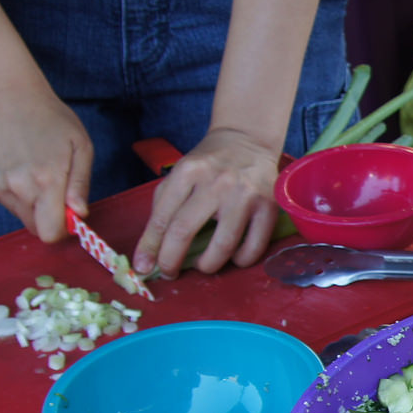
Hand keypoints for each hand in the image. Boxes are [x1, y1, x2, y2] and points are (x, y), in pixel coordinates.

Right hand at [0, 92, 92, 241]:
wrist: (9, 98)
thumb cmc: (52, 120)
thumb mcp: (80, 147)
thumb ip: (80, 185)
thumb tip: (79, 214)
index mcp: (46, 182)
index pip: (50, 233)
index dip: (62, 228)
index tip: (68, 214)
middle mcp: (17, 188)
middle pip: (35, 227)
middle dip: (48, 215)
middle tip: (53, 187)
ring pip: (21, 215)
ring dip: (32, 203)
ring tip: (35, 171)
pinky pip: (6, 201)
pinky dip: (15, 192)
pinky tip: (18, 166)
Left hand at [134, 127, 281, 277]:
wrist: (247, 140)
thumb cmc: (209, 164)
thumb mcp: (180, 173)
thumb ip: (164, 205)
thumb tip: (152, 250)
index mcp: (188, 172)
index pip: (162, 217)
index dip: (149, 247)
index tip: (143, 266)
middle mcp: (216, 182)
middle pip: (185, 231)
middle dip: (170, 260)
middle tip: (169, 272)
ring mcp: (245, 195)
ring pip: (222, 246)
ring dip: (207, 265)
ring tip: (202, 265)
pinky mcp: (269, 206)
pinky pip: (253, 247)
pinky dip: (239, 261)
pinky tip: (232, 257)